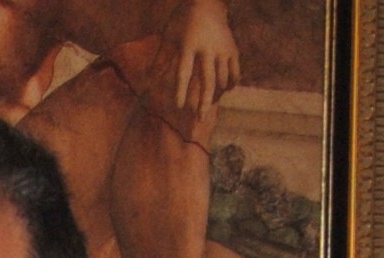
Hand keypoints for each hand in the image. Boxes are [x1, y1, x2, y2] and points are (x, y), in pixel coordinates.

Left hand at [165, 0, 239, 117]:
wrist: (207, 3)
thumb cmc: (183, 21)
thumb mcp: (169, 36)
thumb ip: (160, 59)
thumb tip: (147, 82)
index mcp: (188, 46)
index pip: (184, 73)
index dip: (181, 91)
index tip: (179, 106)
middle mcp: (207, 49)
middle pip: (208, 81)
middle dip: (204, 102)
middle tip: (201, 120)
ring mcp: (222, 49)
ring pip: (223, 79)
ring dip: (217, 94)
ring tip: (211, 102)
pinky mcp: (233, 49)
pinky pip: (236, 72)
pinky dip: (232, 83)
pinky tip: (227, 90)